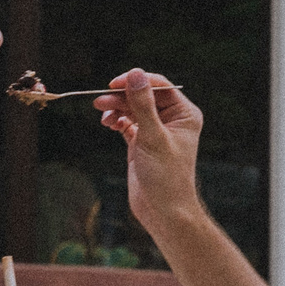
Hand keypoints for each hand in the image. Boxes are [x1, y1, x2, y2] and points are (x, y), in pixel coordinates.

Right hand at [96, 69, 205, 235]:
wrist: (163, 212)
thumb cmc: (166, 177)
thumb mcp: (153, 137)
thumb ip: (143, 104)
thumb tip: (135, 74)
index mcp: (184, 114)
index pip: (159, 86)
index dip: (137, 81)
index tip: (114, 84)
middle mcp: (172, 120)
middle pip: (143, 96)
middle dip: (122, 97)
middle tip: (100, 101)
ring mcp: (156, 131)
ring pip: (133, 109)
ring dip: (117, 108)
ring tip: (101, 113)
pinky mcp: (141, 142)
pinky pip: (127, 123)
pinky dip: (117, 121)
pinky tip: (108, 123)